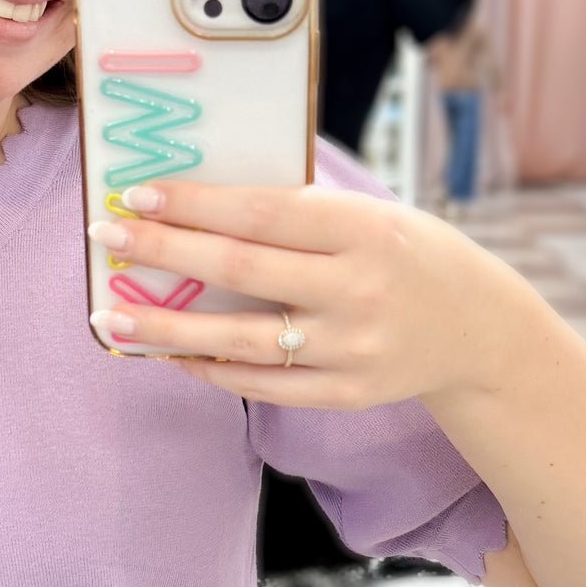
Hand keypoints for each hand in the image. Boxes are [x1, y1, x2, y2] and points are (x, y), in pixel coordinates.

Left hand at [88, 177, 495, 408]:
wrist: (480, 331)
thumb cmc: (409, 256)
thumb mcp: (372, 215)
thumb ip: (300, 215)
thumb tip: (200, 204)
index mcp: (365, 230)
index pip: (263, 213)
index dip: (196, 204)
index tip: (138, 194)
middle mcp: (357, 291)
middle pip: (240, 270)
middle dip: (164, 250)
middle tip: (105, 236)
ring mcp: (351, 349)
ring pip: (239, 340)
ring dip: (165, 328)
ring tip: (110, 318)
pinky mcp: (346, 393)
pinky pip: (261, 384)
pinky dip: (208, 367)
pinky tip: (167, 353)